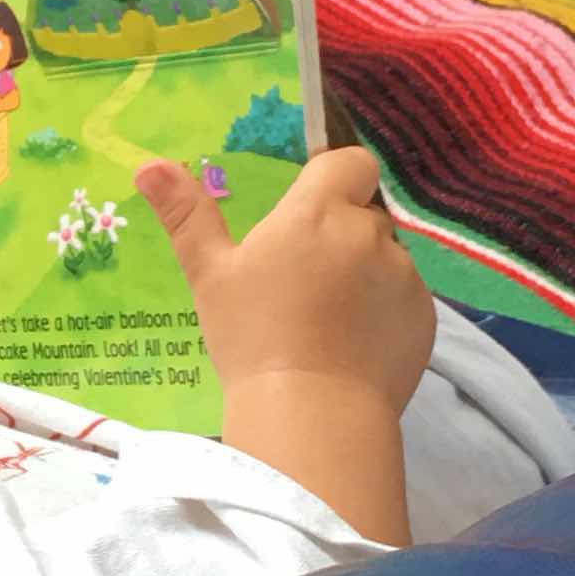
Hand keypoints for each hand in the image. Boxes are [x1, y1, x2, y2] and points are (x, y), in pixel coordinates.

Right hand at [137, 143, 433, 545]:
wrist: (312, 413)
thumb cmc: (252, 336)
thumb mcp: (209, 275)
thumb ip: (186, 215)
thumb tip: (149, 165)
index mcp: (319, 211)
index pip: (351, 161)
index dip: (335, 178)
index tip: (310, 211)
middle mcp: (369, 233)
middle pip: (363, 216)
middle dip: (340, 238)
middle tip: (302, 283)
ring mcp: (404, 276)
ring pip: (385, 260)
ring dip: (364, 276)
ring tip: (326, 324)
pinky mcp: (424, 318)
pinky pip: (404, 301)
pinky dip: (384, 316)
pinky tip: (351, 350)